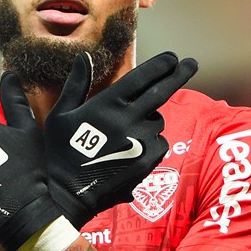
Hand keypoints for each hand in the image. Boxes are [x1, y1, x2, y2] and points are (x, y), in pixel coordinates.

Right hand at [41, 50, 197, 227]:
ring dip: (151, 118)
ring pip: (157, 120)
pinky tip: (136, 148)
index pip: (142, 77)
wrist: (69, 194)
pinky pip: (159, 143)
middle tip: (191, 62)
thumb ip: (76, 84)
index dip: (160, 65)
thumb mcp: (60, 115)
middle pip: (162, 91)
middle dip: (179, 74)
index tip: (172, 57)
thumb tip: (84, 57)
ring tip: (130, 131)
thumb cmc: (60, 152)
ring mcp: (141, 140)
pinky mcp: (147, 160)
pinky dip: (152, 141)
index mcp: (107, 104)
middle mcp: (128, 119)